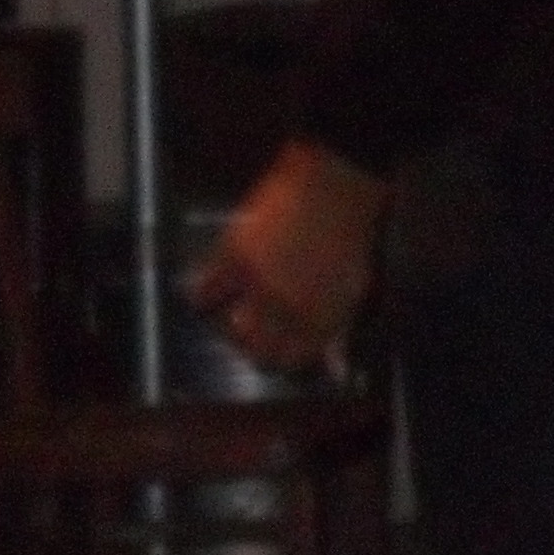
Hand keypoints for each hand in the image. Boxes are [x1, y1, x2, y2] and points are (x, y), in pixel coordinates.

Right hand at [189, 140, 389, 374]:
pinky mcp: (234, 258)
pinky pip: (207, 290)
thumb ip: (339, 329)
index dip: (285, 359)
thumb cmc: (349, 236)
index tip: (280, 353)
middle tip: (254, 338)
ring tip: (234, 320)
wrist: (332, 186)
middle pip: (261, 352)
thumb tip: (335, 368)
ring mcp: (258, 286)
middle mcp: (288, 312)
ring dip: (234, 329)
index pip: (294, 361)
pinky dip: (201, 296)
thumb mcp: (354, 287)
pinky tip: (199, 296)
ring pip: (235, 329)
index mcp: (321, 321)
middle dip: (257, 350)